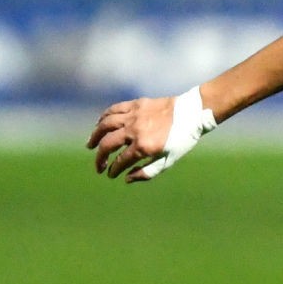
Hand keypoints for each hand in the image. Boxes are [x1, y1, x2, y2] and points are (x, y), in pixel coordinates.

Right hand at [88, 91, 213, 181]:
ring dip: (95, 136)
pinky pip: (113, 110)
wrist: (192, 113)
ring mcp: (133, 116)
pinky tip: (99, 125)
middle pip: (107, 144)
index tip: (110, 174)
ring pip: (105, 125)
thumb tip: (126, 179)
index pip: (120, 161)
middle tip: (98, 165)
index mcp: (144, 146)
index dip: (113, 170)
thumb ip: (147, 172)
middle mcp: (135, 131)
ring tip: (90, 145)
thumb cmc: (182, 140)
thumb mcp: (169, 160)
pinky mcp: (135, 104)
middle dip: (100, 158)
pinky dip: (103, 118)